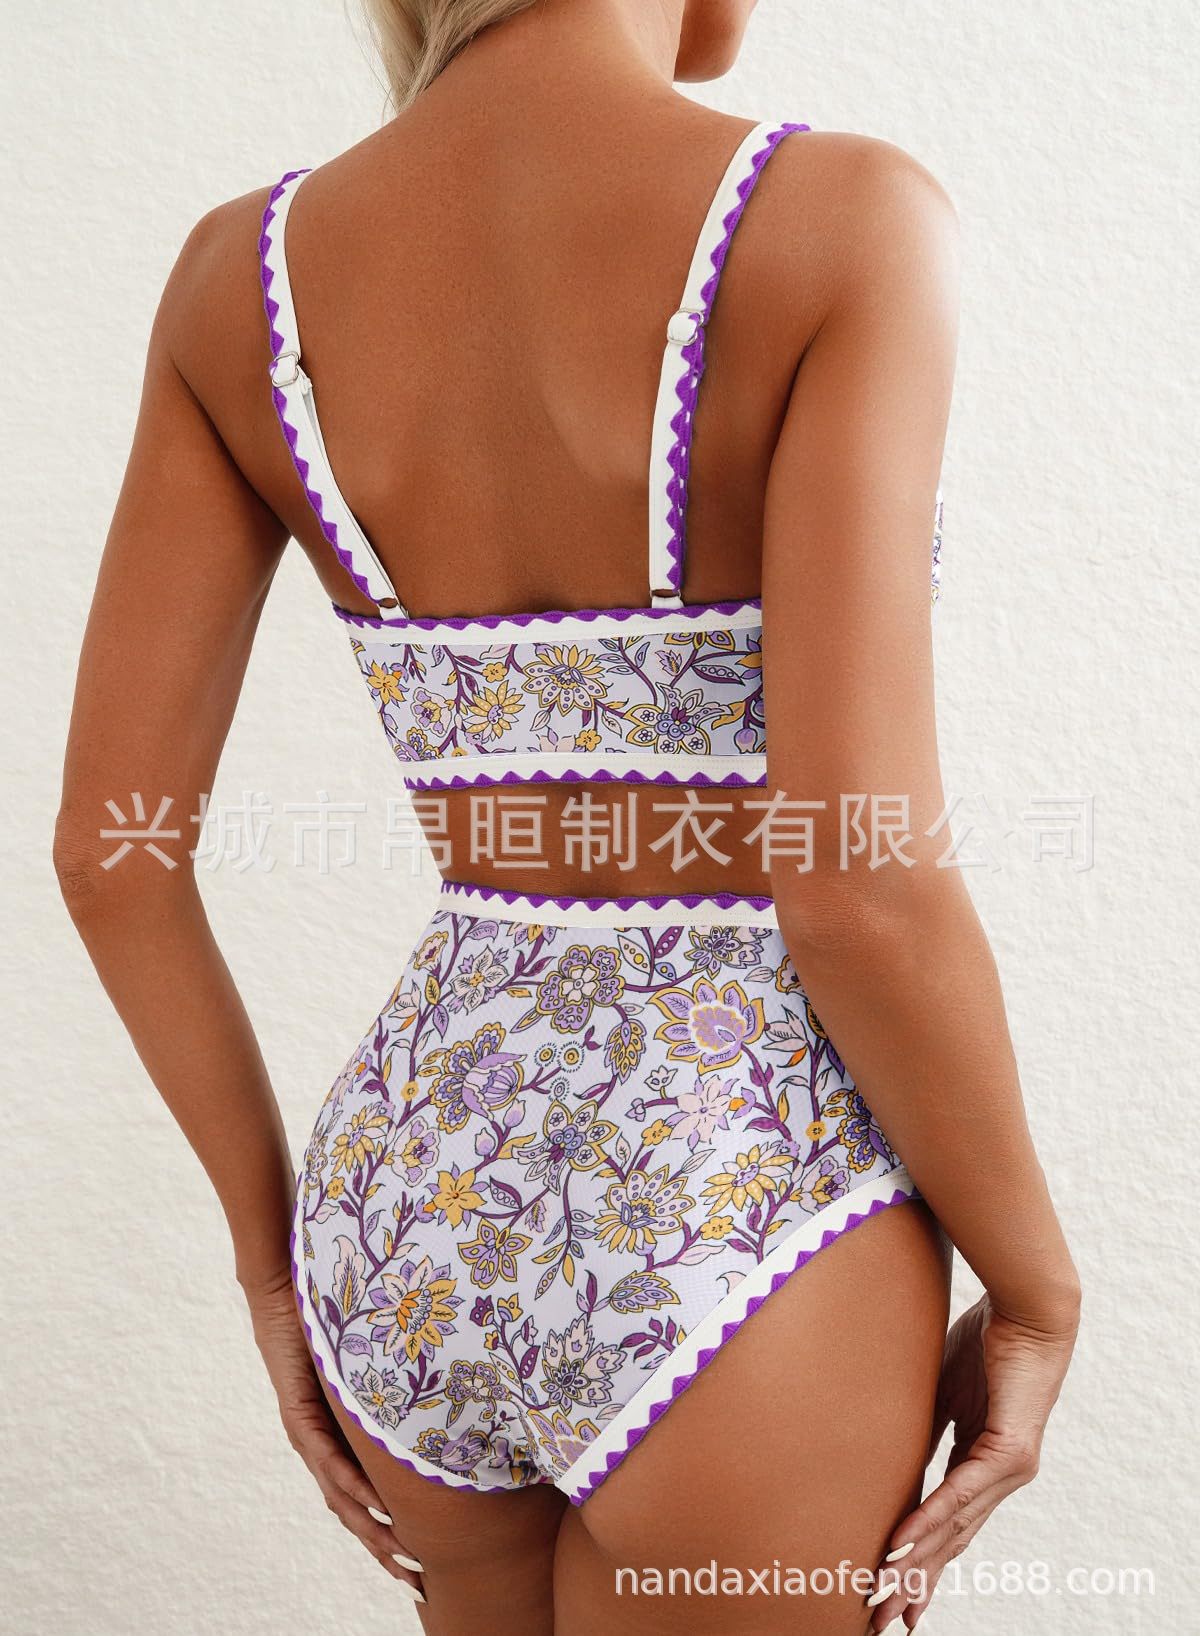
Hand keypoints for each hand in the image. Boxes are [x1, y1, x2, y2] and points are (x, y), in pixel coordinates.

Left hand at [247, 1279, 426, 1602]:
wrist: (292, 1290)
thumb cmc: (339, 1316)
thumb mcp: (383, 1362)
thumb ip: (406, 1381)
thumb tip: (458, 1389)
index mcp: (343, 1442)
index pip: (369, 1500)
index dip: (393, 1534)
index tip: (426, 1562)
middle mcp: (324, 1447)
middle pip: (355, 1514)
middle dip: (386, 1551)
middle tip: (419, 1583)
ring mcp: (310, 1435)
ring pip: (340, 1497)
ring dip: (371, 1531)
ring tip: (401, 1559)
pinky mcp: (299, 1415)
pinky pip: (326, 1458)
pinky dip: (350, 1484)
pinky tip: (373, 1504)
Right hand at [868, 1291, 1078, 1630]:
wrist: (1026, 1308)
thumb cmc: (985, 1338)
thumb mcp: (941, 1390)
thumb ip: (925, 1426)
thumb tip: (890, 1449)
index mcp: (982, 1461)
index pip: (948, 1524)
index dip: (920, 1561)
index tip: (892, 1593)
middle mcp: (1000, 1476)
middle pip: (951, 1540)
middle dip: (914, 1583)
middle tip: (879, 1618)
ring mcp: (1009, 1468)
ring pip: (955, 1528)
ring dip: (916, 1564)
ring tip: (884, 1594)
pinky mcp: (1011, 1451)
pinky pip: (961, 1493)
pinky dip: (929, 1521)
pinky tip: (904, 1547)